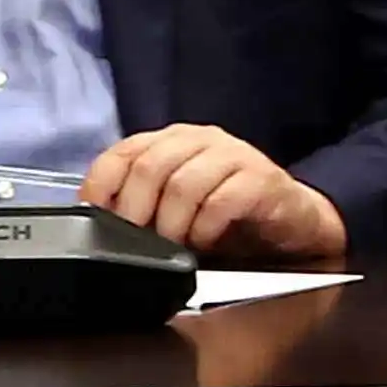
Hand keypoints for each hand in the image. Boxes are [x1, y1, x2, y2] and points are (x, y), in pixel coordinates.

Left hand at [82, 126, 345, 264]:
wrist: (290, 221)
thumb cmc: (226, 215)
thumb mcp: (173, 207)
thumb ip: (139, 205)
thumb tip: (96, 226)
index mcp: (170, 141)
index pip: (120, 154)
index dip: (100, 190)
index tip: (97, 224)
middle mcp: (200, 140)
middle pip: (149, 167)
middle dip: (135, 214)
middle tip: (139, 243)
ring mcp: (233, 155)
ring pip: (183, 184)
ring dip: (171, 226)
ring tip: (175, 246)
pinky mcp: (261, 179)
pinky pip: (221, 202)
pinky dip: (205, 229)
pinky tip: (205, 242)